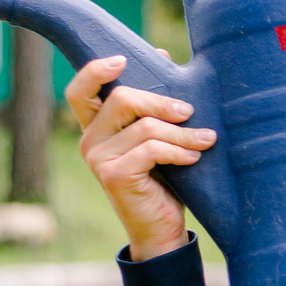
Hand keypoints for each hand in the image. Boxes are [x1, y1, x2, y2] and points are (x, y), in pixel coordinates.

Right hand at [66, 55, 212, 261]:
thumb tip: (163, 55)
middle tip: (190, 111)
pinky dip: (178, 150)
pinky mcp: (114, 175)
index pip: (79, 91)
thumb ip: (153, 104)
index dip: (96, 70)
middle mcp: (89, 141)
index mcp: (96, 127)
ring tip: (206, 140)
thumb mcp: (158, 136)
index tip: (123, 60)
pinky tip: (194, 157)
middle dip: (162, 102)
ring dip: (182, 132)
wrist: (161, 229)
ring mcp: (98, 159)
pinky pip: (151, 149)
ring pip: (144, 126)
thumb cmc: (163, 179)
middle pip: (121, 99)